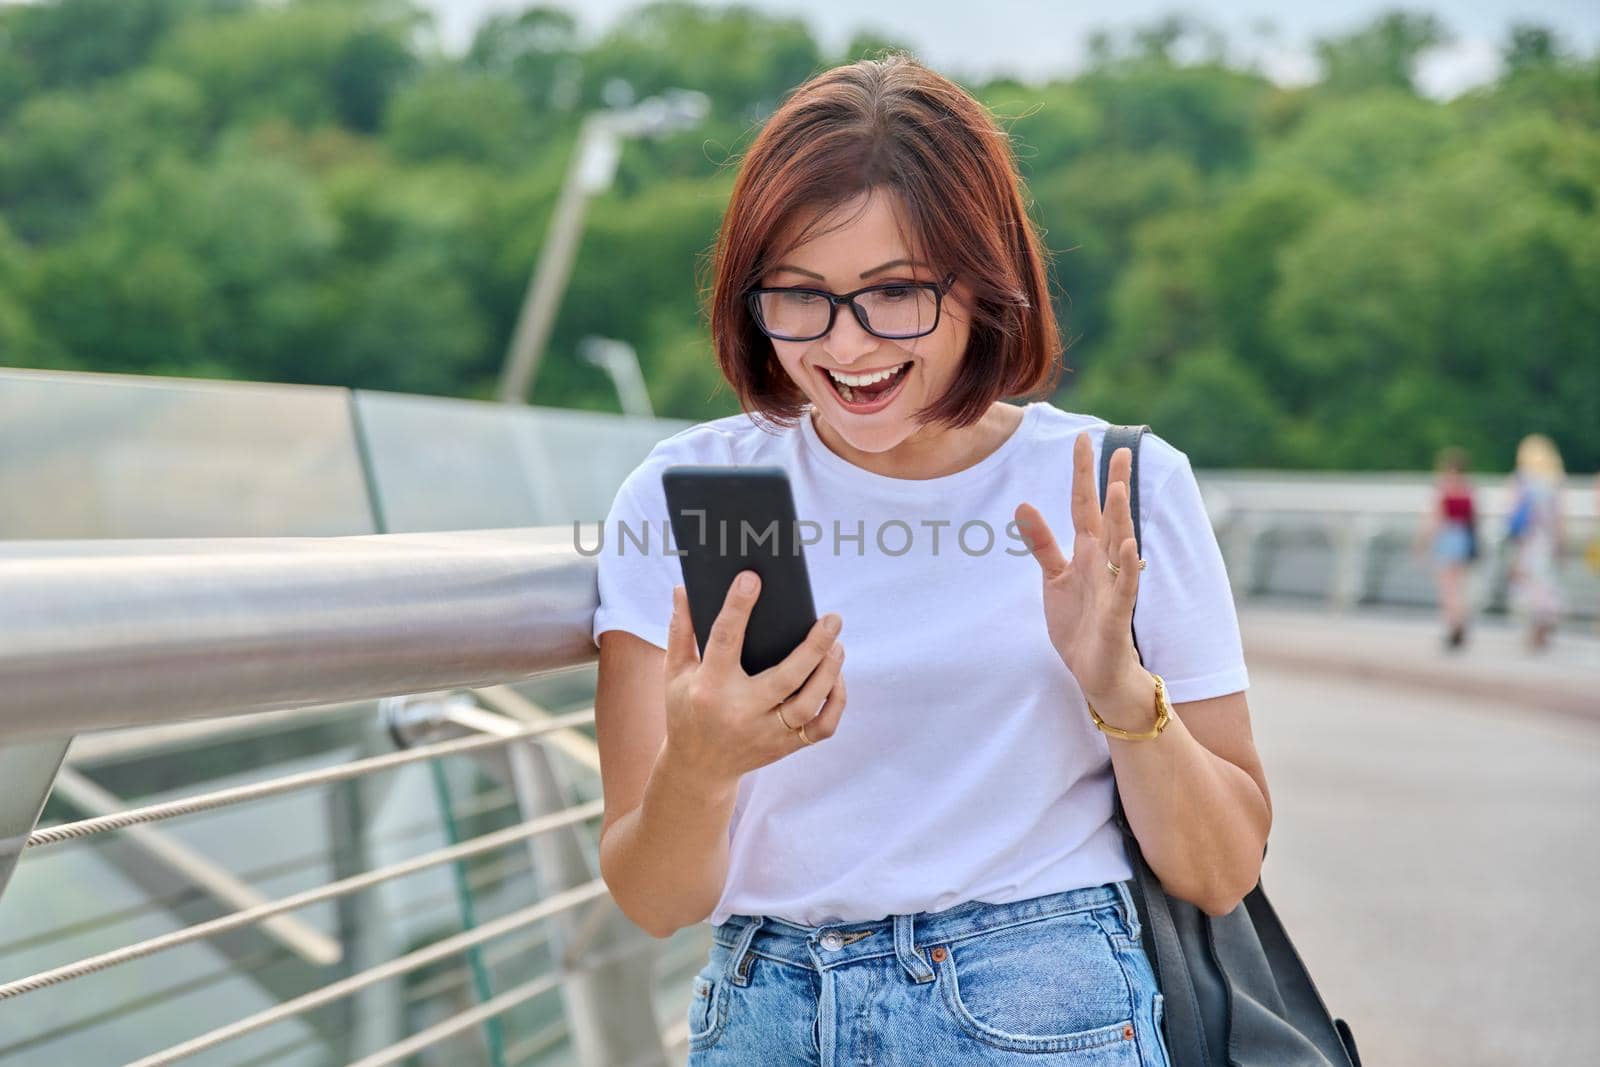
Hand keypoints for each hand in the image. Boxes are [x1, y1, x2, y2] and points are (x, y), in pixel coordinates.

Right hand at [662, 572, 846, 789]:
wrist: (697, 769)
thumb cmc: (687, 709)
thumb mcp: (675, 673)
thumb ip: (680, 630)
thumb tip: (684, 589)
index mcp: (709, 688)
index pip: (724, 641)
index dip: (737, 608)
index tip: (752, 579)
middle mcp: (741, 712)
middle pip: (786, 678)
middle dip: (814, 647)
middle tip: (832, 619)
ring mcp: (766, 734)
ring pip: (809, 704)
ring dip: (829, 672)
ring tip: (837, 644)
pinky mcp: (784, 747)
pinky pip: (821, 728)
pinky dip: (835, 702)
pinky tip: (835, 678)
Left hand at [1014, 431, 1145, 708]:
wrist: (1097, 670)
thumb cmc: (1080, 623)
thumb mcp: (1054, 578)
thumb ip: (1042, 543)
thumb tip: (1022, 504)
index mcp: (1086, 551)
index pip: (1083, 504)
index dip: (1082, 473)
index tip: (1083, 438)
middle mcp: (1103, 562)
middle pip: (1109, 516)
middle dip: (1114, 483)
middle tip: (1123, 448)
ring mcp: (1113, 585)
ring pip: (1119, 545)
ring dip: (1120, 518)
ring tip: (1119, 488)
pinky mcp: (1117, 614)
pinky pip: (1125, 587)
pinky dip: (1127, 567)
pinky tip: (1128, 546)